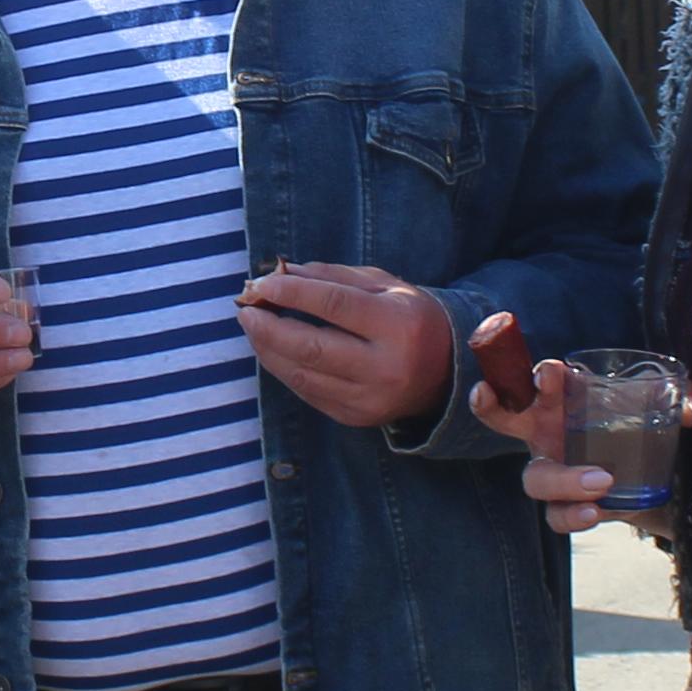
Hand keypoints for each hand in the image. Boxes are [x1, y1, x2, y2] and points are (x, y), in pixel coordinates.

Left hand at [237, 264, 454, 428]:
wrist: (447, 372)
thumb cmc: (410, 318)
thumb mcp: (384, 286)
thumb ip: (332, 277)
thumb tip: (279, 272)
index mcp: (398, 325)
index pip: (333, 305)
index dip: (291, 292)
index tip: (261, 282)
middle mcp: (386, 367)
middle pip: (310, 346)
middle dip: (268, 326)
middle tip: (244, 307)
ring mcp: (370, 398)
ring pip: (302, 374)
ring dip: (267, 349)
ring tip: (252, 325)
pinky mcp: (356, 418)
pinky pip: (308, 392)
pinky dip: (283, 369)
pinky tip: (271, 350)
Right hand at [479, 316, 687, 536]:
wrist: (667, 486)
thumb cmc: (653, 433)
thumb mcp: (671, 412)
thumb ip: (682, 401)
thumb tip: (691, 410)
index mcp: (569, 400)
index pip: (545, 380)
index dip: (541, 375)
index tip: (552, 375)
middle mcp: (551, 432)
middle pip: (505, 418)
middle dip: (491, 405)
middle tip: (485, 395)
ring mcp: (556, 471)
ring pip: (534, 478)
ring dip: (561, 479)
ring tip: (601, 481)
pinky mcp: (568, 506)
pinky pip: (556, 515)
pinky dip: (571, 515)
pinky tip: (595, 513)